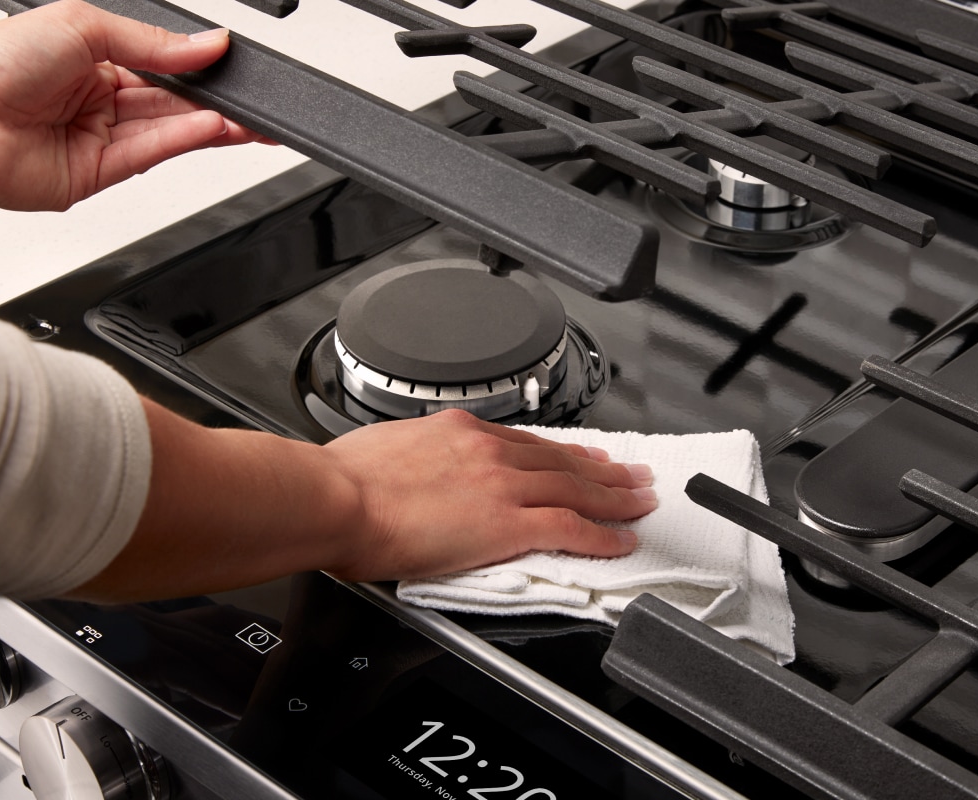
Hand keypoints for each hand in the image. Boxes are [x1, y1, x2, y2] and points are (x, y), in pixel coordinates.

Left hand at [0, 0, 267, 210]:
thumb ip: (153, 43)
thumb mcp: (84, 26)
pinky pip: (151, 155)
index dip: (201, 69)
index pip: (164, 66)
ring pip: (170, 131)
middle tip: (257, 102)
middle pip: (174, 103)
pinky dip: (184, 141)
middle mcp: (97, 100)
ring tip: (249, 120)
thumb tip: (207, 44)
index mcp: (92, 58)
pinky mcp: (96, 175)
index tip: (235, 66)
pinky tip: (213, 128)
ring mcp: (98, 138)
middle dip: (219, 103)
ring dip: (213, 125)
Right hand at [318, 409, 656, 580]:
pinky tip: (621, 540)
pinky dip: (602, 535)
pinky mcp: (506, 524)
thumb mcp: (383, 448)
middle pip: (563, 460)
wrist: (336, 499)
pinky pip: (570, 529)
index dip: (564, 450)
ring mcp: (502, 486)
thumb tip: (410, 471)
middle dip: (604, 468)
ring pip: (577, 488)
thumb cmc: (343, 482)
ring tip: (641, 501)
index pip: (527, 441)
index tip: (585, 453)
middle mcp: (488, 451)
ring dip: (616, 496)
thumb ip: (414, 458)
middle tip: (634, 473)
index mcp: (459, 430)